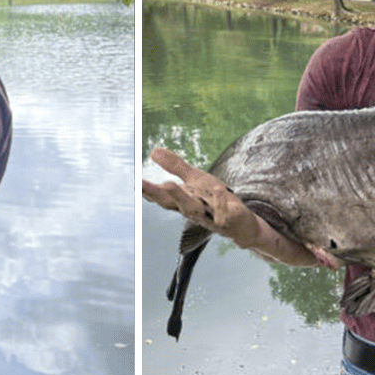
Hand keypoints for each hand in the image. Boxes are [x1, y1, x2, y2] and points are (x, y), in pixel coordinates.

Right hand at [142, 147, 264, 247]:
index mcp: (180, 200)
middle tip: (139, 183)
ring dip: (180, 197)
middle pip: (169, 203)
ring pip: (191, 209)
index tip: (134, 181)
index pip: (160, 195)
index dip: (147, 189)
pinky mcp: (225, 220)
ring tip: (168, 183)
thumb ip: (176, 167)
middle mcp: (189, 209)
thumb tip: (152, 151)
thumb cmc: (213, 200)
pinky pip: (221, 212)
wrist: (240, 222)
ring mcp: (206, 216)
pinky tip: (219, 189)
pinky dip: (219, 202)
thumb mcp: (195, 179)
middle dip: (155, 193)